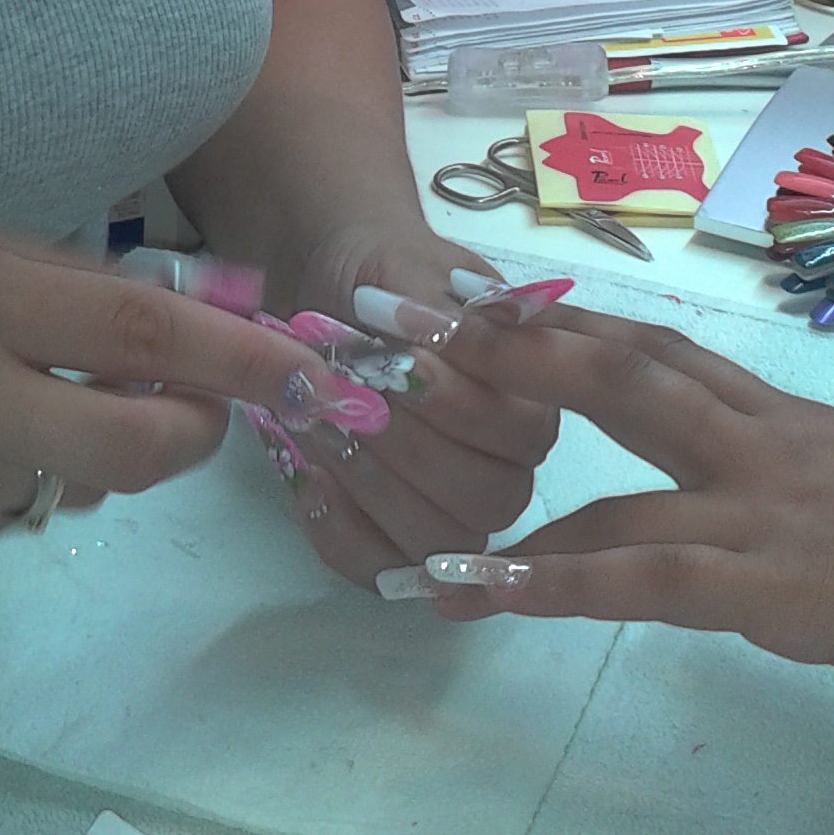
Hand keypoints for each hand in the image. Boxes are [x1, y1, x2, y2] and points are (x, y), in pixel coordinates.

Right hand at [0, 214, 353, 564]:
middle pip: (141, 444)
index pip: (146, 334)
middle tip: (197, 407)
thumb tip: (157, 328)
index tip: (309, 373)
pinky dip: (2, 480)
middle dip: (195, 431)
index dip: (243, 361)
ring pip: (72, 483)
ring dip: (77, 447)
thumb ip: (41, 283)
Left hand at [258, 219, 560, 588]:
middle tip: (345, 397)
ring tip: (316, 424)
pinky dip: (338, 529)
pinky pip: (378, 567)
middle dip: (410, 450)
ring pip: (437, 539)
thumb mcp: (405, 268)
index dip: (457, 405)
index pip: (520, 431)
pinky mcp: (393, 541)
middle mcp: (504, 467)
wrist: (326, 282)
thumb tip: (458, 325)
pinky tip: (304, 476)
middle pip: (488, 498)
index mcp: (529, 398)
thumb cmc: (380, 275)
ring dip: (372, 486)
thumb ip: (436, 304)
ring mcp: (451, 512)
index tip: (396, 360)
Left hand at [431, 304, 833, 700]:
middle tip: (435, 336)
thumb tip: (800, 539)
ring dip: (511, 473)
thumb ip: (831, 507)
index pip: (674, 359)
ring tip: (420, 478)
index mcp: (801, 427)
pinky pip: (643, 574)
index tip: (514, 311)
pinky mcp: (779, 585)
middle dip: (527, 354)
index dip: (587, 332)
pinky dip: (554, 577)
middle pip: (628, 376)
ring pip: (617, 464)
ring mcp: (770, 511)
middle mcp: (771, 447)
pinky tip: (485, 585)